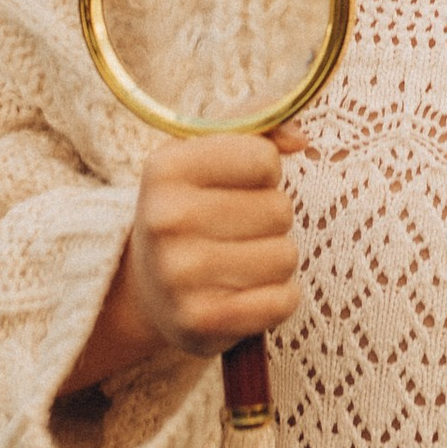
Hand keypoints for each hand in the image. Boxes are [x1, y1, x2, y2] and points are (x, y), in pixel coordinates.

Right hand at [124, 129, 302, 357]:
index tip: (236, 186)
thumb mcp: (206, 156)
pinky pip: (283, 301)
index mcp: (165, 168)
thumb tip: (299, 140)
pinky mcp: (200, 320)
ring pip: (285, 256)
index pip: (264, 159)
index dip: (264, 173)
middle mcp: (165, 219)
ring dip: (274, 260)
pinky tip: (246, 294)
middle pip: (279, 209)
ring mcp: (179, 274)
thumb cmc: (192, 210)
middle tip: (235, 231)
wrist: (147, 288)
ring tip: (237, 262)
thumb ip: (257, 127)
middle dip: (270, 220)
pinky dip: (278, 298)